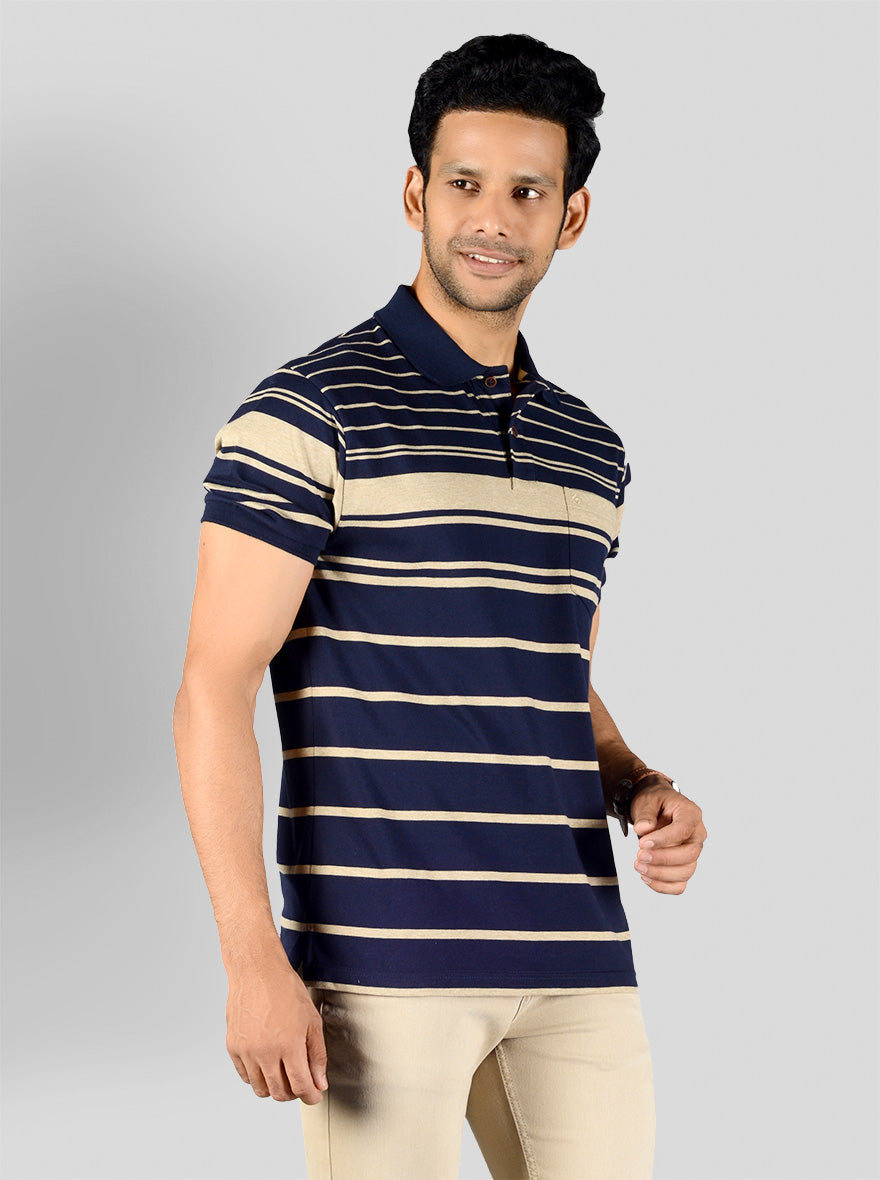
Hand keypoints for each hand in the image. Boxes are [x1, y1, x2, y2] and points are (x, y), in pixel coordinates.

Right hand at [225, 960, 327, 1103]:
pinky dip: (257, 1077)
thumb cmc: (286, 990)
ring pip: (260, 1089)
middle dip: (294, 1094)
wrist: (257, 972)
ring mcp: (247, 1051)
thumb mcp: (312, 1021)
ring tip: (284, 1073)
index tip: (314, 1096)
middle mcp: (265, 1052)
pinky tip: (267, 1064)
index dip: (310, 1096)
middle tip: (301, 1084)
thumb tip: (319, 1082)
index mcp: (289, 1045)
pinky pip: (245, 1076)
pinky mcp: (233, 1047)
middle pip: (279, 1093)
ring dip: (275, 1088)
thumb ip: (317, 1055)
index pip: (300, 1086)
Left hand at [630, 783, 706, 894]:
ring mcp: (692, 852)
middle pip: (690, 854)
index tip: (643, 843)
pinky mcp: (684, 866)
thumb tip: (644, 829)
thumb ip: (645, 814)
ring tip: (639, 866)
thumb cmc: (655, 803)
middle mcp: (697, 835)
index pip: (684, 829)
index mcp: (691, 814)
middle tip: (639, 856)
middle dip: (663, 859)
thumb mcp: (647, 800)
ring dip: (661, 874)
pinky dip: (663, 886)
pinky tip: (646, 877)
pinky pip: (680, 884)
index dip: (664, 839)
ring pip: (686, 872)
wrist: (655, 808)